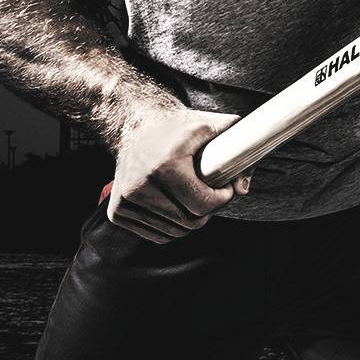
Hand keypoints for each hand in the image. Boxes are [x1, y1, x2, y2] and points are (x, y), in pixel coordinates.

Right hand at [106, 101, 249, 240]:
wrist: (136, 125)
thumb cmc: (179, 126)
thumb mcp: (212, 126)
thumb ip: (238, 149)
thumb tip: (244, 188)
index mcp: (166, 165)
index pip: (201, 204)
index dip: (221, 200)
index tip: (226, 189)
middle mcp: (141, 186)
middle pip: (188, 222)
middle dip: (207, 212)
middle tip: (212, 194)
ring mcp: (125, 201)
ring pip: (171, 232)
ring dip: (189, 220)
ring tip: (195, 198)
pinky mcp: (116, 212)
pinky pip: (154, 235)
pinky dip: (170, 226)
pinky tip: (177, 206)